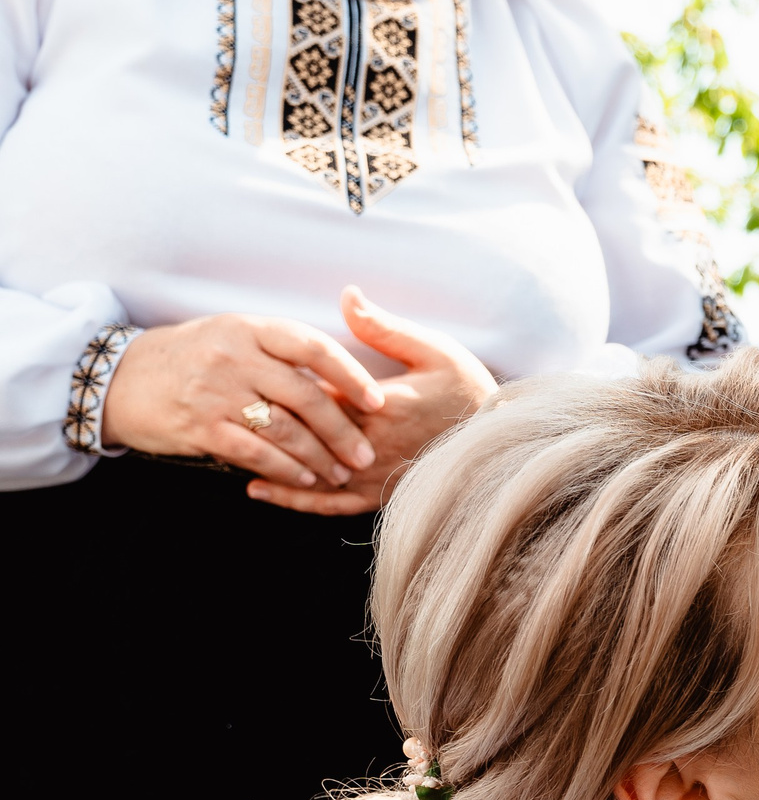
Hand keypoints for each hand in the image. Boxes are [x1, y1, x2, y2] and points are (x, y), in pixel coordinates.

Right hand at [97, 312, 384, 493]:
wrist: (119, 378)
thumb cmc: (191, 358)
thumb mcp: (232, 335)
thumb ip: (279, 349)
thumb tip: (341, 373)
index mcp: (249, 329)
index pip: (312, 347)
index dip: (351, 376)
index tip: (378, 401)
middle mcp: (233, 357)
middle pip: (306, 396)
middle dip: (342, 430)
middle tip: (365, 454)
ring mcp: (215, 392)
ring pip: (285, 430)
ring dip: (319, 457)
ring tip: (340, 472)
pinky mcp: (200, 426)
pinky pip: (257, 454)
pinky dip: (287, 470)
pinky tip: (306, 479)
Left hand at [245, 286, 497, 514]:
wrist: (500, 441)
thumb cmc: (467, 392)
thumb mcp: (433, 351)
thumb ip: (385, 327)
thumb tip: (348, 295)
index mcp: (381, 405)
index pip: (315, 394)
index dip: (278, 386)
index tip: (246, 370)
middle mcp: (372, 445)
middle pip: (303, 434)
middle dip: (262, 422)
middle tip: (218, 407)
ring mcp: (374, 475)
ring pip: (308, 471)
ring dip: (266, 462)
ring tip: (223, 448)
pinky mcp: (379, 496)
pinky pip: (329, 504)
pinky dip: (292, 499)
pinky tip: (258, 490)